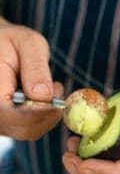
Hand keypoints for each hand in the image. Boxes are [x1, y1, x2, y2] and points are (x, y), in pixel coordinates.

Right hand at [0, 18, 62, 139]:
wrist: (0, 49)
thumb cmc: (11, 42)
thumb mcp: (27, 43)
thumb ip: (35, 67)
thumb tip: (43, 96)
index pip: (14, 115)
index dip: (40, 113)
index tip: (59, 101)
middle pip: (25, 129)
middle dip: (49, 113)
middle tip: (58, 88)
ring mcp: (0, 122)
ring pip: (30, 131)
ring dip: (49, 115)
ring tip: (52, 87)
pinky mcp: (7, 124)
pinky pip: (30, 129)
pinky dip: (44, 117)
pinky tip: (45, 97)